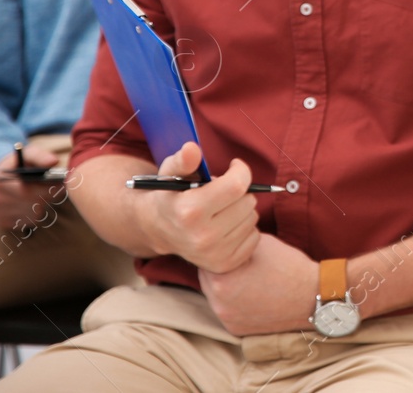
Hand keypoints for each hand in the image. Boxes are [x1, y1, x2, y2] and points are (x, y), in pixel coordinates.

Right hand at [0, 143, 60, 233]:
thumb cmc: (20, 165)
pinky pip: (29, 221)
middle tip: (58, 187)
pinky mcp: (4, 222)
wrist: (2, 178)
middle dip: (50, 195)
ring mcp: (0, 213)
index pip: (29, 191)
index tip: (62, 182)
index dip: (50, 188)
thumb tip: (53, 162)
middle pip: (33, 204)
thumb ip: (40, 156)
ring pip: (34, 214)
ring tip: (44, 193)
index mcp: (1, 181)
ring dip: (44, 205)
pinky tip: (34, 203)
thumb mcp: (28, 154)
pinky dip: (36, 213)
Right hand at [139, 142, 259, 273]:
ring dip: (241, 209)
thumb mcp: (170, 172)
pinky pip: (255, 236)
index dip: (240, 170)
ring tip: (220, 210)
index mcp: (190, 211)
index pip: (237, 185)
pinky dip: (245, 228)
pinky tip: (226, 226)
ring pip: (253, 218)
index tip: (234, 166)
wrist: (157, 230)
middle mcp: (202, 237)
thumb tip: (192, 148)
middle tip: (221, 193)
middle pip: (248, 201)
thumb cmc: (169, 195)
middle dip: (238, 191)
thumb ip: (183, 160)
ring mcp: (214, 254)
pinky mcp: (225, 264)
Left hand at [199, 233, 316, 335]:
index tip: (227, 247)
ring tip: (247, 278)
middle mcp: (218, 303)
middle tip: (238, 262)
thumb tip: (224, 238)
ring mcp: (227, 319)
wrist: (312, 297)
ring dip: (225, 287)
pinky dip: (235, 302)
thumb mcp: (260, 243)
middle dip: (219, 270)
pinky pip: (228, 311)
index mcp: (221, 279)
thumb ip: (235, 243)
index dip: (217, 250)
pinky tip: (252, 293)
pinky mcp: (237, 330)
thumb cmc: (289, 266)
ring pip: (216, 297)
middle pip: (207, 280)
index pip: (206, 259)